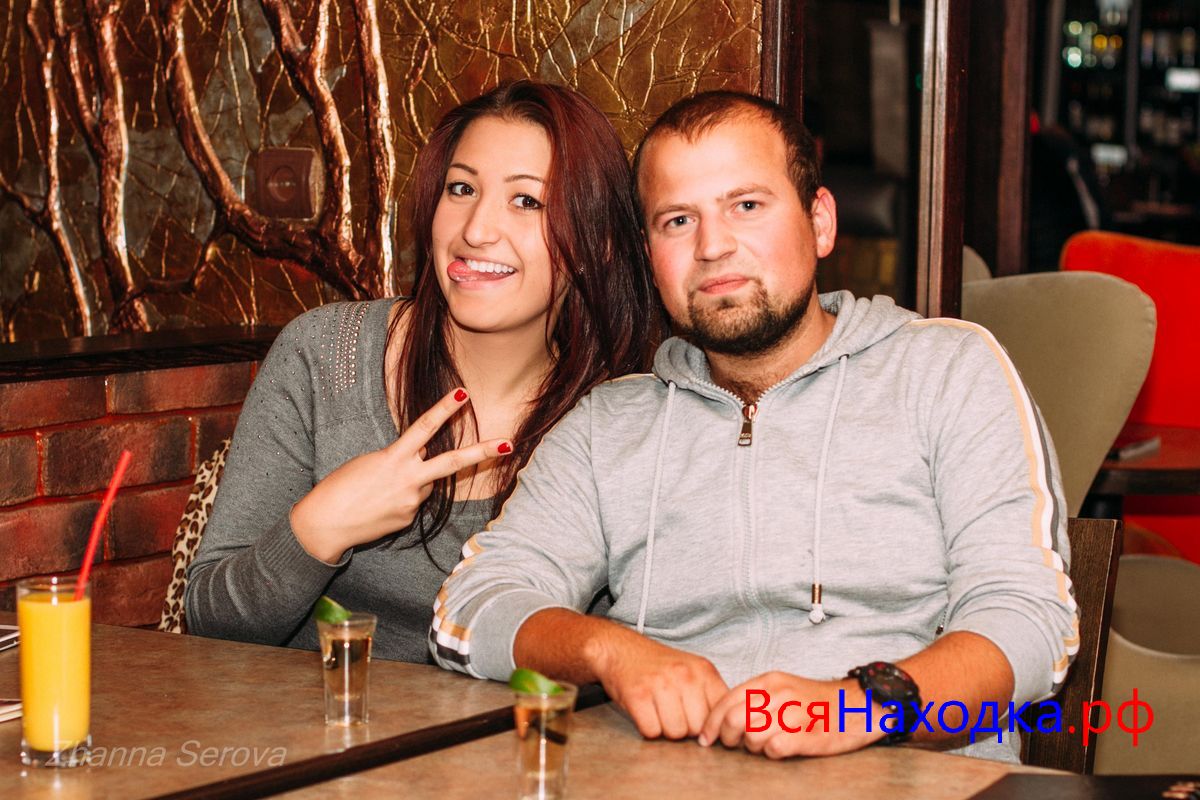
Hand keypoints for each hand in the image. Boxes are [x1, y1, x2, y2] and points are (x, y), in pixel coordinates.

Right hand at [291, 388, 510, 561]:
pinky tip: (381, 505)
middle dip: (482, 452)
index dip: (444, 409)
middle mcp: (409, 479)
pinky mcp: (409, 518)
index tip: (463, 393)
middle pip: (452, 463)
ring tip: (382, 489)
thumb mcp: (370, 463)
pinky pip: (414, 501)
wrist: (325, 524)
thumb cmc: (340, 487)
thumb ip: (401, 460)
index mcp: (394, 458)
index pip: (424, 428)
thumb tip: (422, 463)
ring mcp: (412, 501)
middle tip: (508, 443)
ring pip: (428, 483)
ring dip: (414, 480)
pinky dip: (403, 498)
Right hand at [588, 628, 727, 740]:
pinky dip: (646, 727)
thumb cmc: (658, 666)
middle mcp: (685, 675)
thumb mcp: (692, 670)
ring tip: (658, 710)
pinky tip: (644, 711)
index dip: (710, 724)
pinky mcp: (638, 695)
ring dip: (665, 728)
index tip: (698, 722)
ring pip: (676, 733)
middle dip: (686, 727)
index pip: (720, 713)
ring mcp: (661, 684)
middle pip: (698, 728)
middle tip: (672, 711)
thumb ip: (710, 695)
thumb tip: (724, 729)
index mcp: (704, 670)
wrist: (620, 650)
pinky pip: (651, 731)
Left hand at [701, 672, 882, 758]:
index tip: (706, 738)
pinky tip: (781, 748)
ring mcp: (796, 712)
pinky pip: (776, 747)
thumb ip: (754, 699)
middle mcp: (780, 693)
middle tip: (737, 745)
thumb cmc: (816, 702)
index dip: (711, 723)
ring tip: (766, 745)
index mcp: (769, 681)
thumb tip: (722, 719)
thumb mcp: (782, 689)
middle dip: (729, 738)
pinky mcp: (810, 734)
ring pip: (753, 736)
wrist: (860, 704)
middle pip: (735, 719)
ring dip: (753, 747)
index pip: (727, 701)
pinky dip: (773, 752)